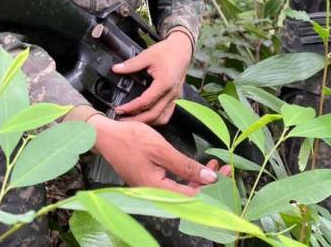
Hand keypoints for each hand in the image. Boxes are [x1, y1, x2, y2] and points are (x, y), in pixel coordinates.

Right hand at [88, 116, 230, 195]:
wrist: (104, 135)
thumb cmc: (130, 139)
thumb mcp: (161, 150)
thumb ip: (185, 166)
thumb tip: (210, 179)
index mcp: (157, 188)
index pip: (193, 196)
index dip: (212, 186)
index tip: (225, 172)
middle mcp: (154, 193)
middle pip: (188, 195)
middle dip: (208, 182)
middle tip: (223, 167)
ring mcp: (149, 188)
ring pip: (181, 189)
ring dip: (198, 178)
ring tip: (211, 165)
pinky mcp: (147, 181)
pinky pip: (172, 184)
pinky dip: (185, 176)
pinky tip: (192, 166)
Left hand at [112, 31, 191, 124]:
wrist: (182, 49)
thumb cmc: (167, 52)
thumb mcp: (147, 55)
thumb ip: (131, 64)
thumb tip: (116, 69)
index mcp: (164, 83)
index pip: (146, 102)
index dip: (131, 108)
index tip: (119, 109)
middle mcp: (171, 93)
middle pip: (154, 115)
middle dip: (136, 120)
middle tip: (122, 120)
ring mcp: (175, 97)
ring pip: (162, 118)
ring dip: (147, 122)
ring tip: (132, 121)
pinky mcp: (175, 97)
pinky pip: (167, 114)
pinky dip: (156, 119)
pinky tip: (145, 117)